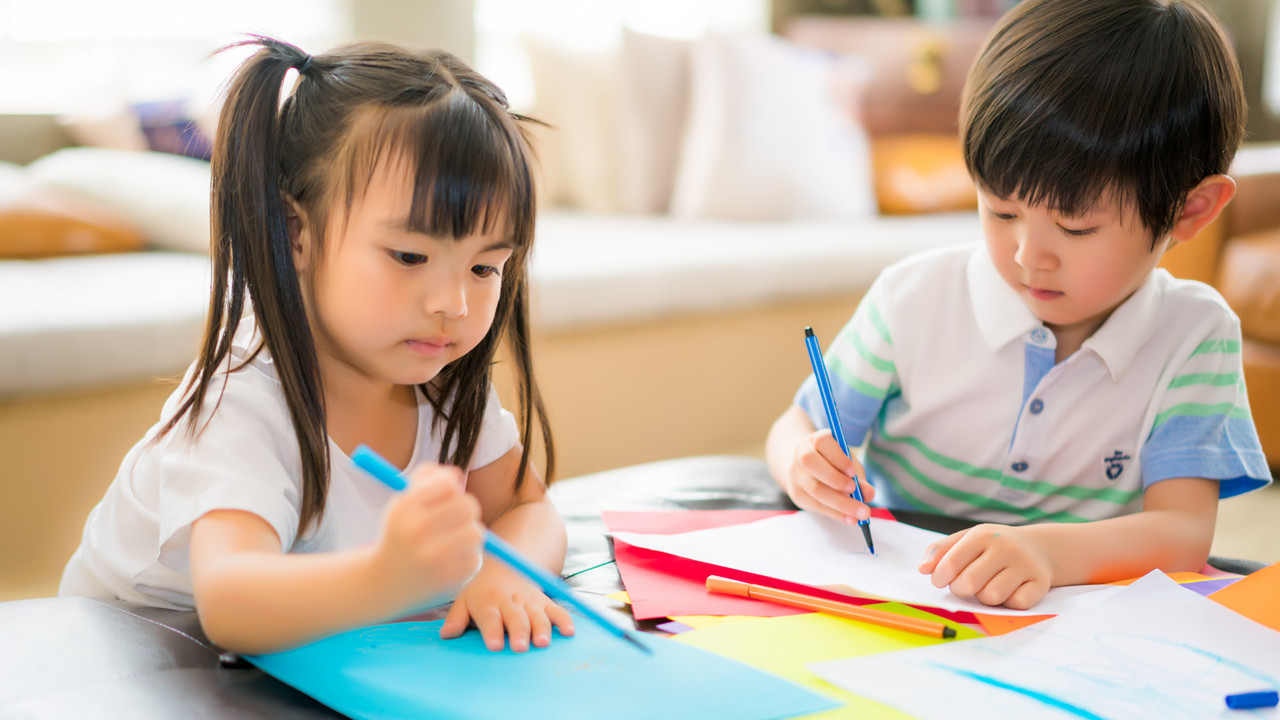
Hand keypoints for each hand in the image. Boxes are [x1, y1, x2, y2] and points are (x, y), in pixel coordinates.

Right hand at [372, 464, 484, 612]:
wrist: (383, 583)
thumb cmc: (399, 535)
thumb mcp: (402, 503)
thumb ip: (426, 478)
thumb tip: (456, 473)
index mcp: (405, 510)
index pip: (449, 485)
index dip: (453, 488)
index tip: (449, 496)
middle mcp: (417, 533)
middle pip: (469, 506)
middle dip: (467, 508)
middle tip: (460, 516)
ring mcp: (434, 558)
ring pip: (477, 532)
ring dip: (469, 533)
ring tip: (455, 539)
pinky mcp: (448, 579)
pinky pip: (475, 557)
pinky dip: (467, 556)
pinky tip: (450, 561)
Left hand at [440, 560, 574, 651]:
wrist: (505, 565)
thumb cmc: (481, 591)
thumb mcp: (464, 599)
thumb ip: (457, 617)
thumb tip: (446, 635)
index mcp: (487, 601)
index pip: (489, 616)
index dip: (492, 631)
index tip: (494, 645)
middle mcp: (509, 601)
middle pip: (515, 617)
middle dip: (518, 632)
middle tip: (520, 647)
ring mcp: (528, 600)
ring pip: (537, 614)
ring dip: (542, 628)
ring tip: (543, 642)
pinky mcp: (544, 601)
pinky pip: (556, 609)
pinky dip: (564, 619)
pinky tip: (569, 632)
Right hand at [784, 429, 875, 525]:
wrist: (806, 469)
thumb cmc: (834, 463)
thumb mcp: (848, 464)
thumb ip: (858, 476)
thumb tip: (868, 493)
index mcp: (815, 440)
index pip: (822, 442)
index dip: (837, 457)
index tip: (852, 471)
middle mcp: (801, 454)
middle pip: (811, 463)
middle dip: (835, 479)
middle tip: (855, 490)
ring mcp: (796, 475)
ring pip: (814, 489)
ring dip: (840, 503)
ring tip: (860, 512)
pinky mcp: (797, 494)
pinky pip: (815, 505)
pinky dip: (836, 514)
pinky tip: (850, 519)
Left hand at [918, 524, 1052, 609]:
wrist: (1039, 547)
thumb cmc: (993, 546)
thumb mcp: (967, 539)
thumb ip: (940, 551)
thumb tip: (923, 569)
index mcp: (983, 535)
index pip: (951, 564)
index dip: (940, 577)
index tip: (941, 580)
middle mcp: (1006, 547)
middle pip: (969, 584)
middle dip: (960, 589)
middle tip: (965, 584)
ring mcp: (1025, 565)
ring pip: (992, 597)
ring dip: (984, 598)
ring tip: (987, 586)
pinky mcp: (1040, 583)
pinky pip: (1016, 604)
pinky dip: (1008, 603)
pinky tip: (1009, 591)